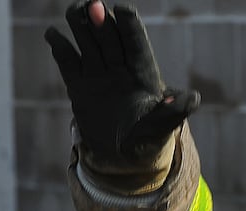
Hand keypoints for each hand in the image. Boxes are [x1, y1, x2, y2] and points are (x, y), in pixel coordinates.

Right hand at [44, 2, 198, 187]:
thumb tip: (193, 99)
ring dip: (81, 25)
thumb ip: (174, 111)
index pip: (136, 45)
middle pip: (110, 38)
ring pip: (88, 43)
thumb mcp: (162, 128)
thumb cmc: (148, 140)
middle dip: (103, 21)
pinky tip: (52, 35)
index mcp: (143, 74)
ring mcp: (99, 74)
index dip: (130, 27)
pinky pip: (68, 61)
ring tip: (74, 10)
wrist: (122, 159)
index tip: (122, 10)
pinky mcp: (79, 85)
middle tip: (93, 4)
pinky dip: (60, 47)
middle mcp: (120, 69)